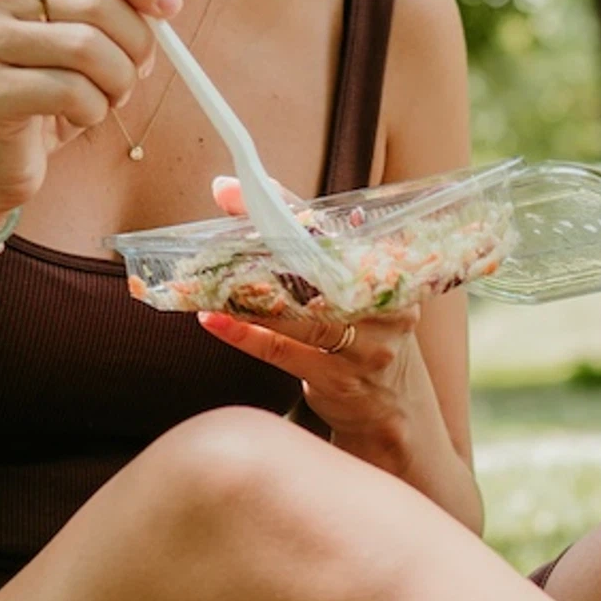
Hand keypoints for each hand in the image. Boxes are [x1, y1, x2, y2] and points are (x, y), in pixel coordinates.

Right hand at [0, 0, 180, 226]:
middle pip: (96, 1)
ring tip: (107, 99)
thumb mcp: (83, 38)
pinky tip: (79, 118)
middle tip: (135, 73)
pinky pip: (70, 91)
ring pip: (87, 47)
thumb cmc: (44, 95)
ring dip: (117, 82)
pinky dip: (93, 111)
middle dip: (135, 44)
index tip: (169, 7)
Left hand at [191, 176, 453, 474]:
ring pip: (301, 314)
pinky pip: (283, 351)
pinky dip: (245, 335)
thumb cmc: (360, 334)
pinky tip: (214, 322)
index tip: (235, 192)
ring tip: (210, 282)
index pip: (331, 228)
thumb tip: (230, 192)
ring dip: (251, 298)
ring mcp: (364, 345)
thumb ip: (300, 242)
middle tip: (219, 231)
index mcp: (387, 270)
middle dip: (265, 244)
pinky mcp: (339, 378)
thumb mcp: (346, 287)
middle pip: (317, 267)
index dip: (283, 207)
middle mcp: (382, 304)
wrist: (390, 407)